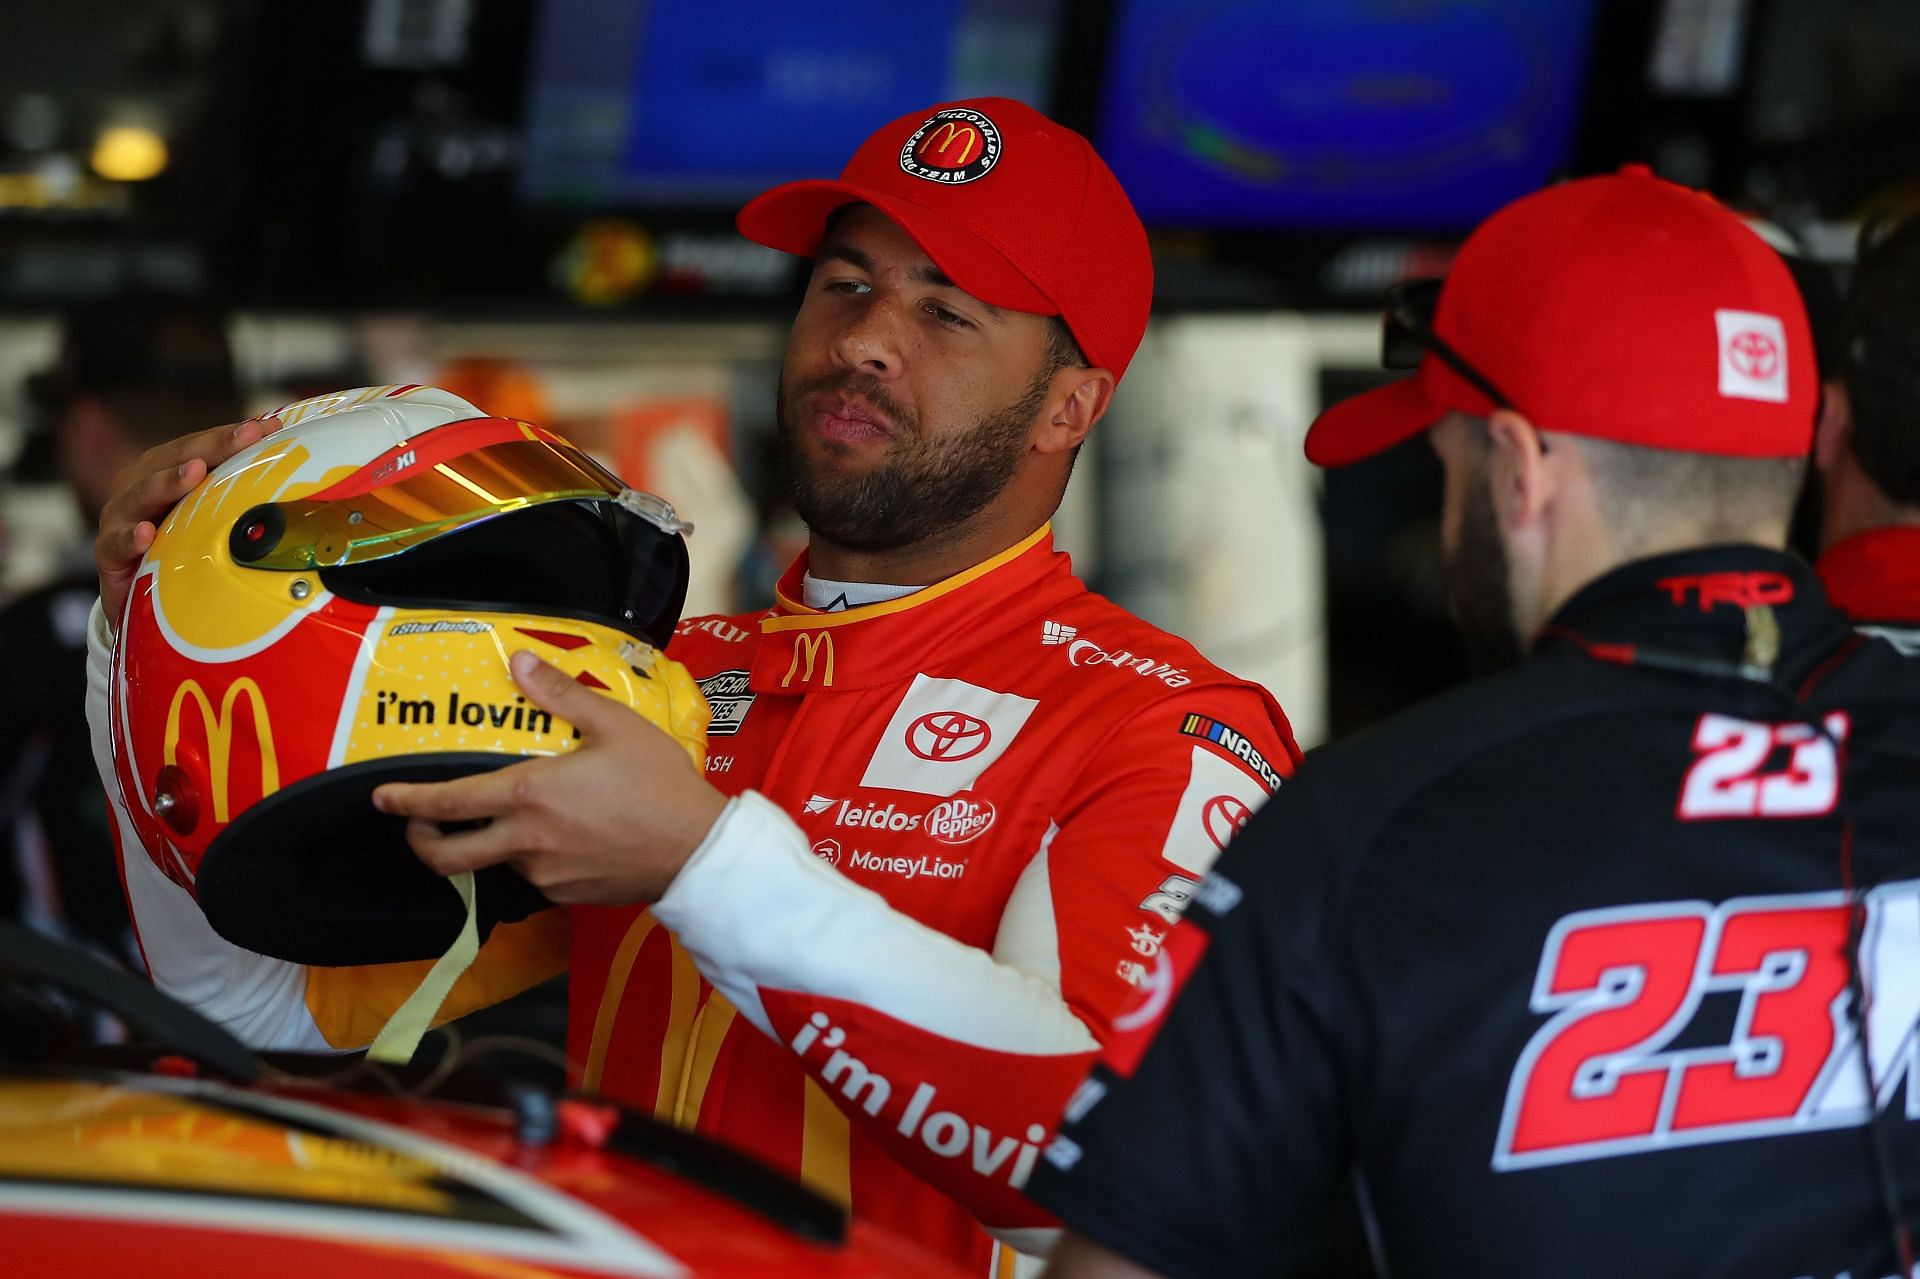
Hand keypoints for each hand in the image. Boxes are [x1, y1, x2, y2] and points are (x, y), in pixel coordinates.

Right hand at [96, 417, 267, 622]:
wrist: (136, 595)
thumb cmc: (176, 546)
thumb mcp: (206, 518)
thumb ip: (234, 495)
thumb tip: (290, 471)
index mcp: (166, 472)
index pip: (201, 447)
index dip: (232, 436)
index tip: (268, 427)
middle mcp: (141, 487)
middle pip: (176, 461)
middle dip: (212, 448)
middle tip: (244, 436)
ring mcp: (121, 518)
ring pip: (143, 494)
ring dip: (169, 482)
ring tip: (194, 473)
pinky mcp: (109, 553)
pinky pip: (117, 544)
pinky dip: (131, 538)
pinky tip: (146, 533)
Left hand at [373, 650, 727, 905]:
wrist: (696, 850)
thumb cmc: (657, 783)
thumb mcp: (614, 725)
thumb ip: (561, 694)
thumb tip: (518, 662)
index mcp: (528, 795)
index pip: (447, 803)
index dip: (406, 801)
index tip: (380, 797)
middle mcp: (524, 841)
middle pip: (447, 856)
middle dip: (421, 841)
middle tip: (418, 824)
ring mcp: (543, 874)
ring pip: (497, 861)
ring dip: (492, 842)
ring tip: (521, 816)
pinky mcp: (566, 894)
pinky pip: (534, 874)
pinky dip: (532, 856)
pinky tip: (563, 837)